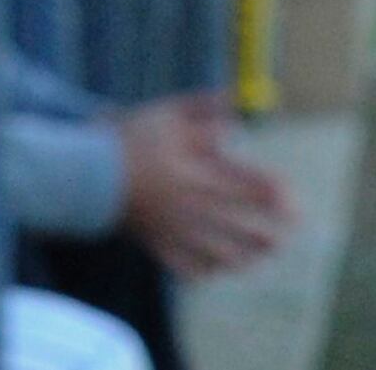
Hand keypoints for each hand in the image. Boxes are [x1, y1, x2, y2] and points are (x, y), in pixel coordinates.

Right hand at [112, 95, 294, 277]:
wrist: (86, 174)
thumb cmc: (131, 138)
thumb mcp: (167, 113)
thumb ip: (204, 108)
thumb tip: (236, 105)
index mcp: (194, 170)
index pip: (242, 184)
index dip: (269, 193)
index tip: (290, 200)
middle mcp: (188, 203)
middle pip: (234, 222)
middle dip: (264, 231)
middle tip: (286, 236)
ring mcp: (172, 228)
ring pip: (214, 249)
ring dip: (243, 255)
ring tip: (263, 256)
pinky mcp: (154, 243)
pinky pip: (184, 265)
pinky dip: (204, 270)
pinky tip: (219, 269)